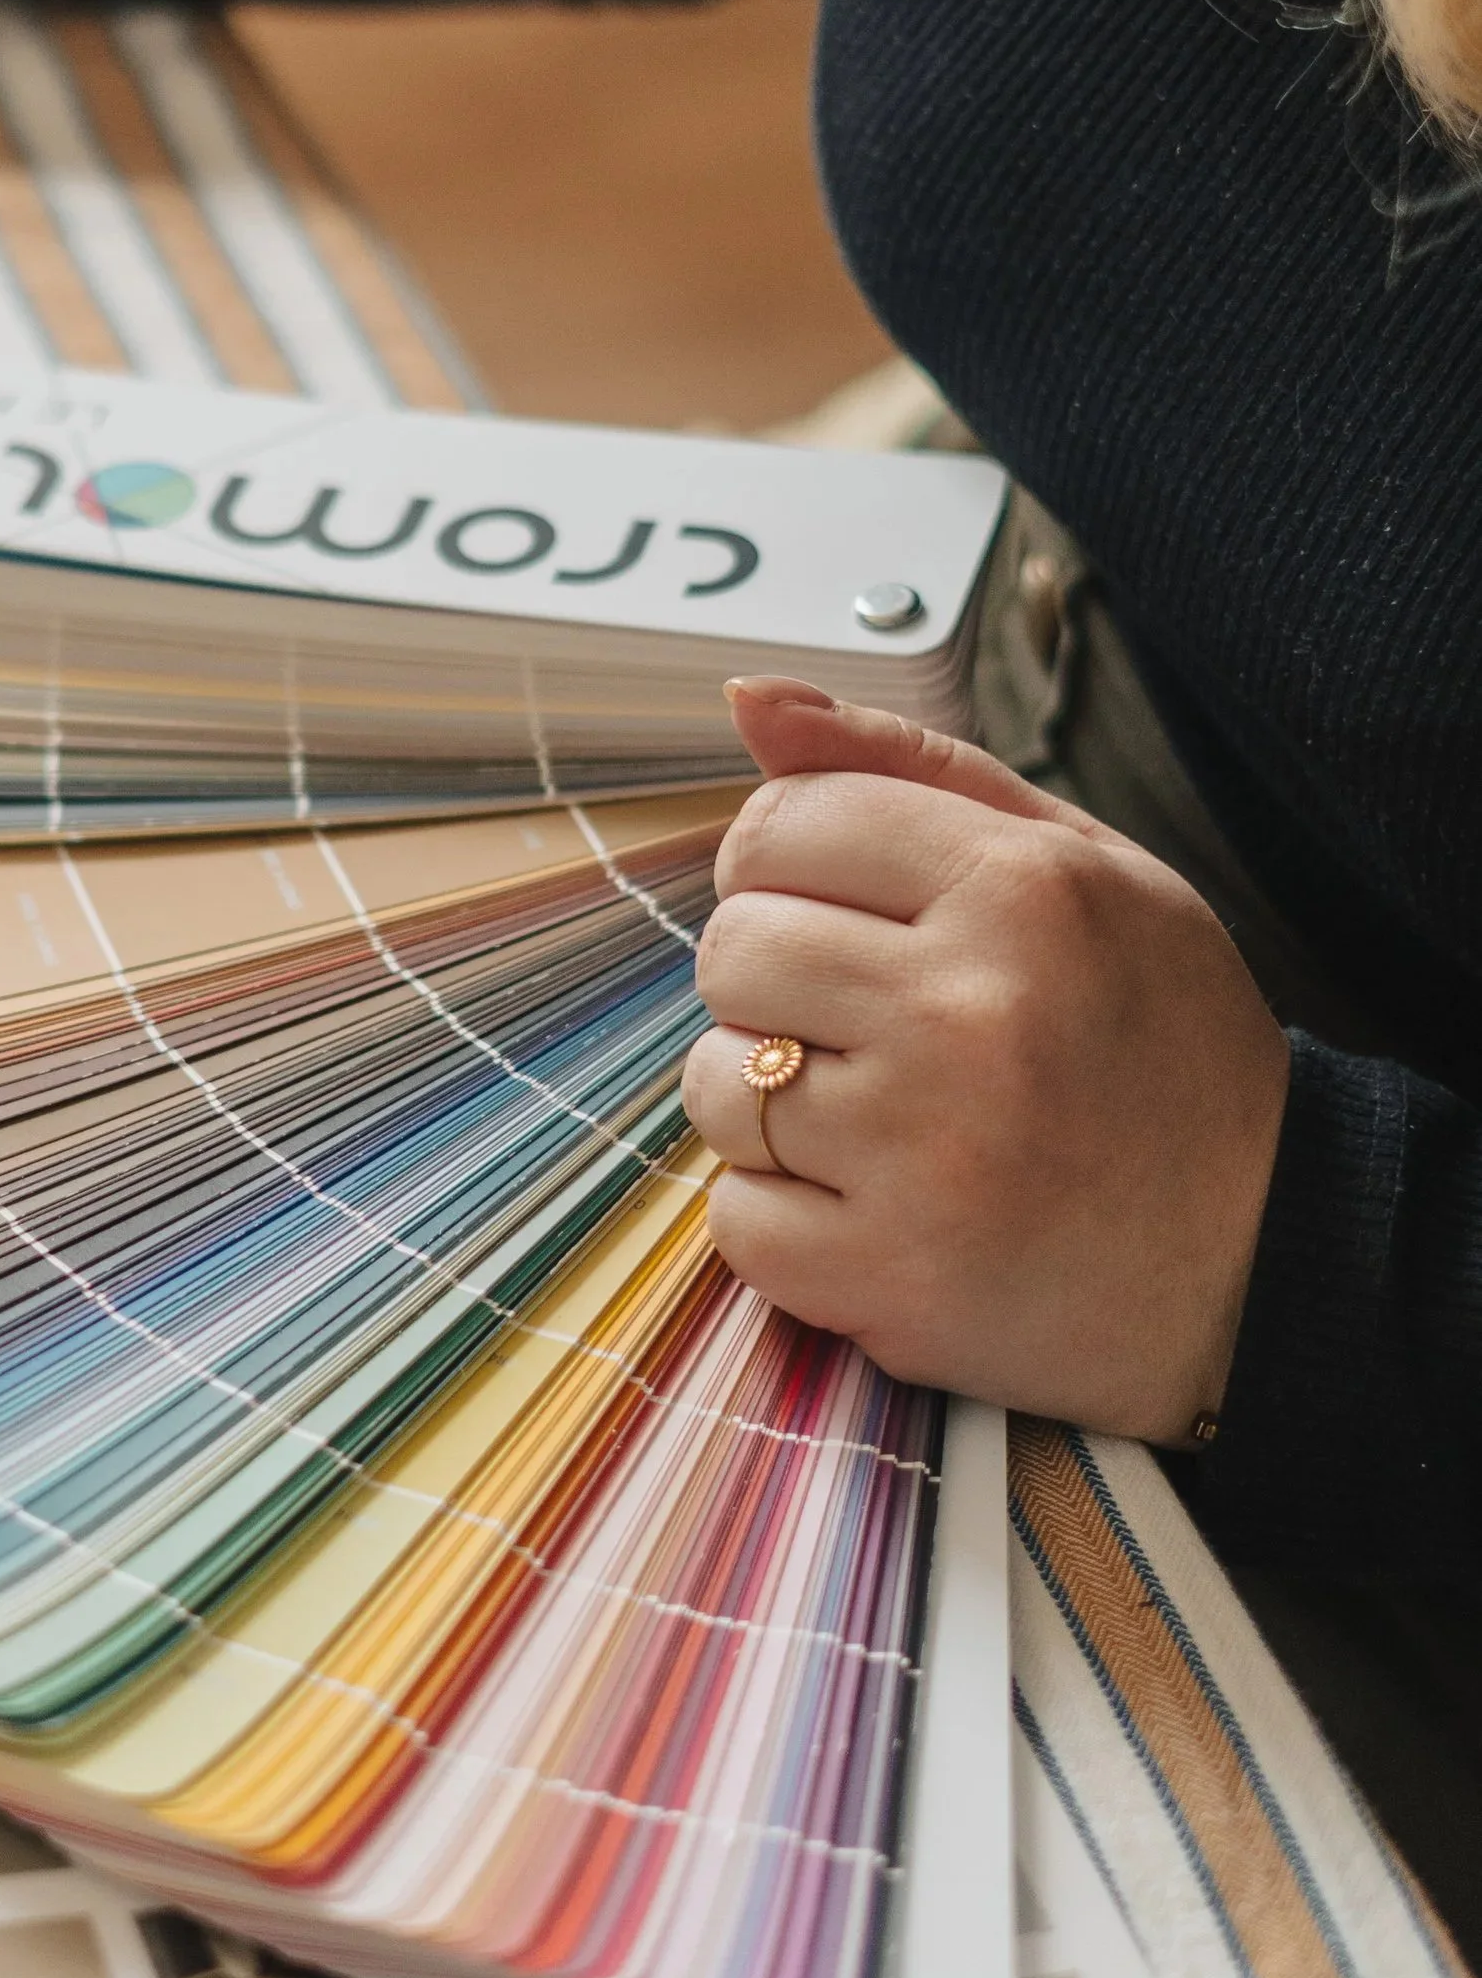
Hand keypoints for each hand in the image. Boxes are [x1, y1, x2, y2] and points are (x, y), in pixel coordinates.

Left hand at [680, 676, 1290, 1439]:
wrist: (1264, 1250)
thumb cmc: (1159, 1041)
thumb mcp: (1082, 865)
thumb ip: (908, 769)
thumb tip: (747, 700)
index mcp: (1022, 891)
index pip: (780, 824)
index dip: (786, 867)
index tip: (843, 913)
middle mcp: (967, 1014)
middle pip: (732, 947)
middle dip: (773, 980)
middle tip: (866, 1023)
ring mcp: (924, 1155)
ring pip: (714, 1084)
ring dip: (768, 1101)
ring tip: (877, 1117)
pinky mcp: (890, 1277)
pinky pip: (735, 1217)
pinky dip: (782, 1216)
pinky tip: (874, 1203)